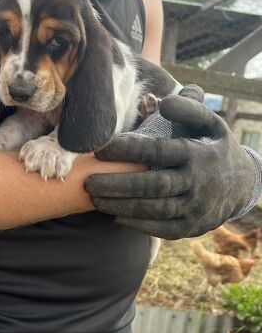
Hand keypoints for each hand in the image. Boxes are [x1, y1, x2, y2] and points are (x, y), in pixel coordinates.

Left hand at [85, 95, 255, 239]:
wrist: (243, 183)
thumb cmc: (214, 146)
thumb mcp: (210, 122)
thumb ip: (189, 107)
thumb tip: (163, 102)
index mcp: (198, 153)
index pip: (159, 151)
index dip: (128, 150)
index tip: (99, 148)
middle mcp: (197, 182)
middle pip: (153, 185)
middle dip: (118, 185)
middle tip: (88, 182)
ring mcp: (196, 208)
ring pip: (155, 209)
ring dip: (122, 206)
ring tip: (94, 199)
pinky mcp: (193, 226)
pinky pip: (164, 229)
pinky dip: (139, 225)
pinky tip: (116, 217)